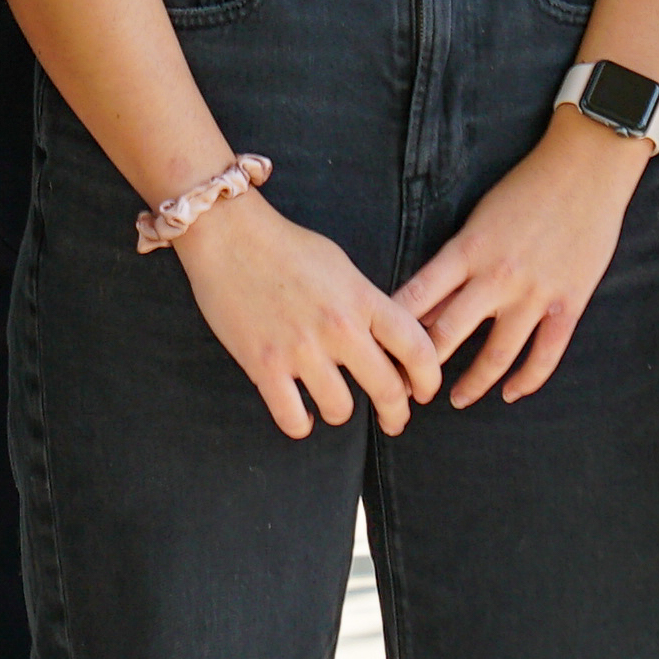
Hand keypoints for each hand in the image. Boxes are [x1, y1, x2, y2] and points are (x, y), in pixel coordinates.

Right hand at [172, 190, 445, 440]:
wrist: (229, 233)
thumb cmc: (285, 245)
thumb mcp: (341, 266)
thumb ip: (365, 303)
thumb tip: (384, 340)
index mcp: (362, 298)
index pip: (416, 347)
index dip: (429, 377)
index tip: (424, 391)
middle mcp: (339, 327)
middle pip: (388, 388)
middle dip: (396, 413)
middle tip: (393, 421)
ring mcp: (301, 349)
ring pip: (341, 410)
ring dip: (341, 414)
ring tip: (334, 407)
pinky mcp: (264, 365)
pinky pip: (293, 418)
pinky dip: (301, 424)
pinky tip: (302, 415)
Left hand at [391, 113, 642, 406]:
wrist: (586, 167)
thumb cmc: (527, 186)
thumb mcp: (479, 217)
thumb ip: (455, 261)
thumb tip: (426, 302)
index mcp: (466, 250)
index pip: (416, 299)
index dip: (394, 332)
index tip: (380, 353)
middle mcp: (495, 277)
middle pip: (447, 335)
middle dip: (423, 368)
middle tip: (409, 390)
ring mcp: (534, 294)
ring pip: (495, 356)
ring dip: (472, 384)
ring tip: (456, 399)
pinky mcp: (568, 304)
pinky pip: (544, 355)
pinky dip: (526, 381)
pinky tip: (511, 393)